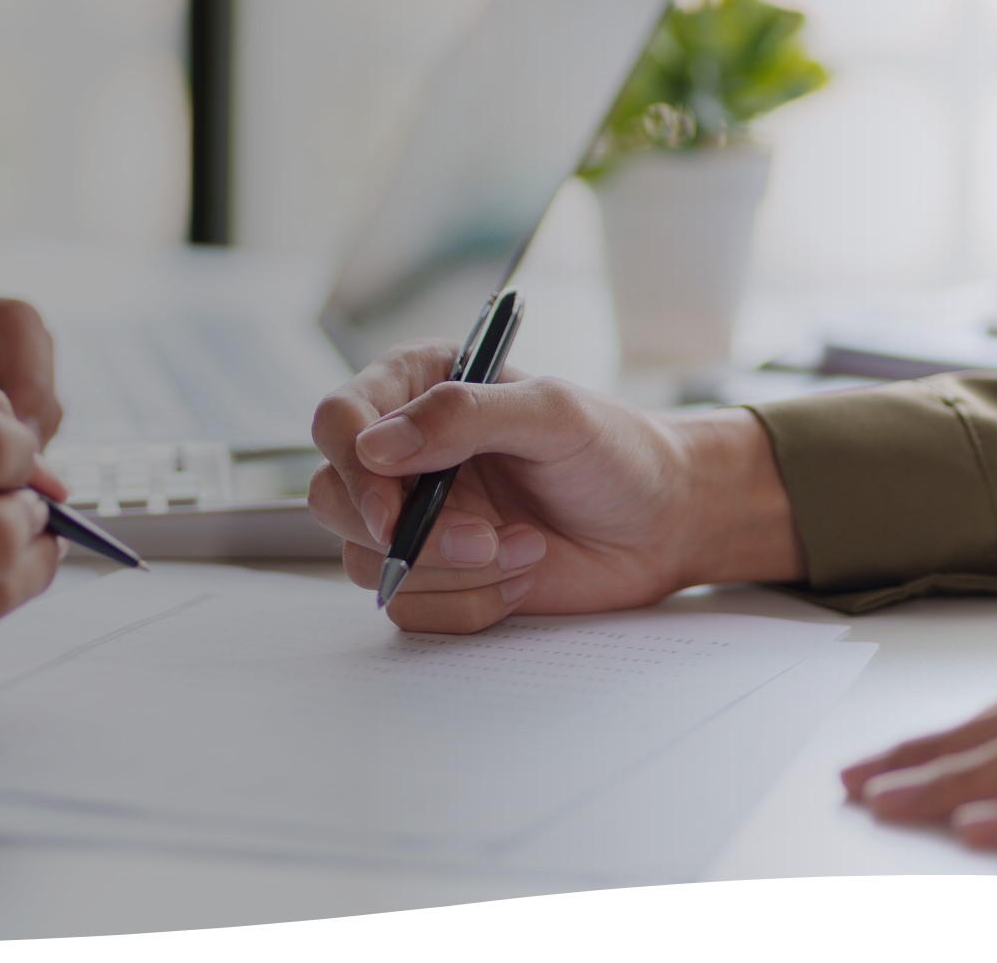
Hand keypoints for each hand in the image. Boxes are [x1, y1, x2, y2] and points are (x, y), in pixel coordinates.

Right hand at [308, 339, 803, 632]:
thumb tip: (377, 445)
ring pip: (366, 562)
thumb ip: (464, 416)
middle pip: (333, 498)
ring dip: (451, 570)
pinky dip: (470, 602)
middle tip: (477, 539)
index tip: (393, 505)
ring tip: (523, 547)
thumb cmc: (615, 453)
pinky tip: (523, 571)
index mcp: (419, 389)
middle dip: (402, 534)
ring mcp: (416, 519)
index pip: (339, 420)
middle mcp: (405, 454)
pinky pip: (411, 608)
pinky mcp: (435, 576)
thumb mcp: (551, 414)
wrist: (663, 524)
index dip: (352, 466)